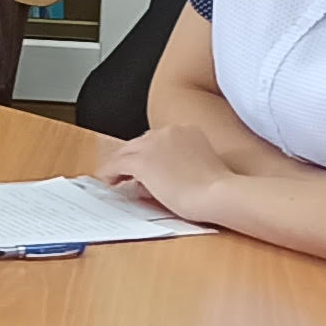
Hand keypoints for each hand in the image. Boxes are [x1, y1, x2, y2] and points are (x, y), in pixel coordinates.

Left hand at [89, 123, 236, 219]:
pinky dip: (109, 173)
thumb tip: (156, 177)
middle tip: (121, 172)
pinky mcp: (142, 162)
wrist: (219, 194)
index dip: (147, 153)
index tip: (143, 165)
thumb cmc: (217, 189)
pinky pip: (116, 165)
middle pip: (139, 143)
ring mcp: (154, 145)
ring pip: (125, 152)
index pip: (158, 139)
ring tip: (112, 178)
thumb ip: (178, 165)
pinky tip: (107, 181)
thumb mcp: (199, 168)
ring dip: (117, 165)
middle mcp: (168, 132)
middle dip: (130, 157)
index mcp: (187, 130)